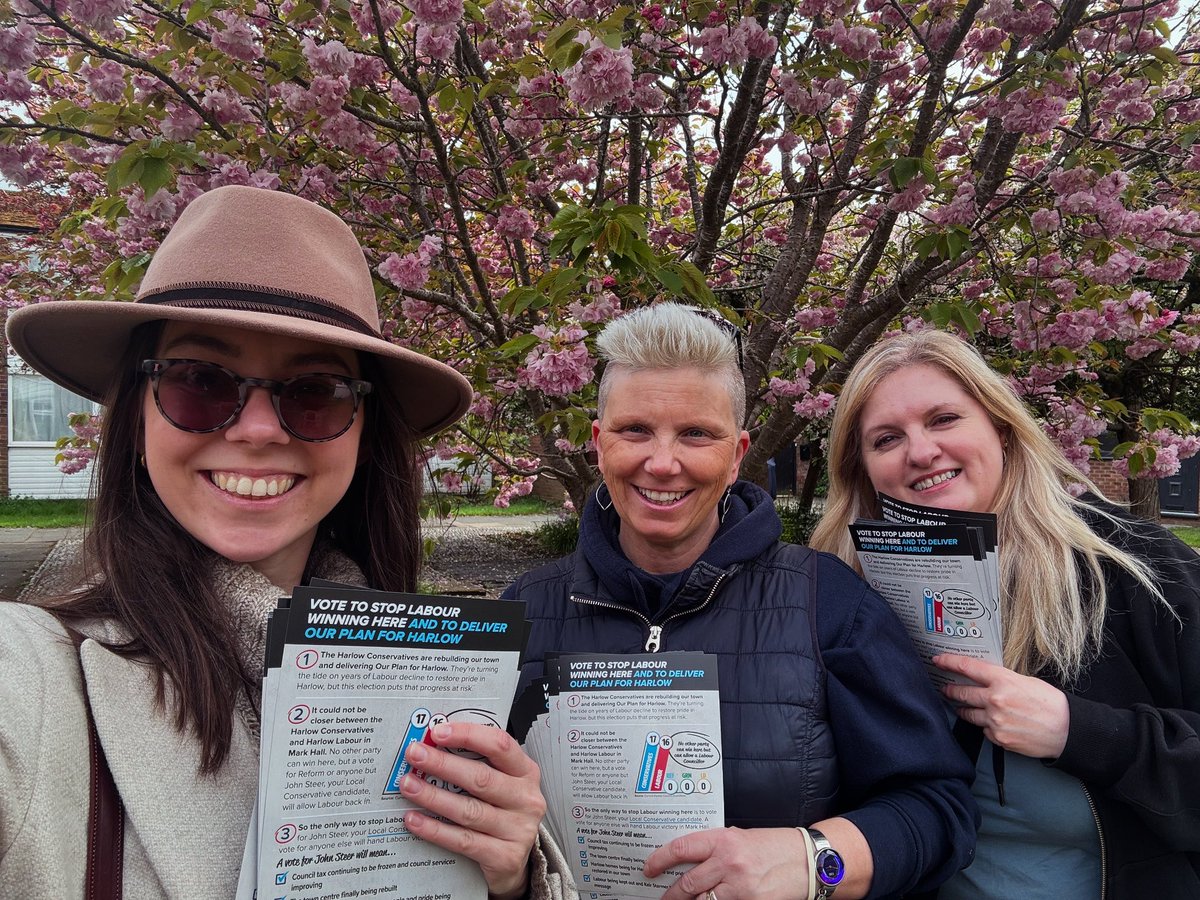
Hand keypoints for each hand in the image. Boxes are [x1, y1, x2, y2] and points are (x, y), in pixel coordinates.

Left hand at [400, 721, 545, 899]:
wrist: (514, 861)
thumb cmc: (502, 811)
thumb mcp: (501, 782)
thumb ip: (477, 763)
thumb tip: (434, 744)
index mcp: (526, 772)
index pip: (499, 745)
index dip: (468, 735)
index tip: (438, 732)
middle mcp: (526, 799)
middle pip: (481, 778)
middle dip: (442, 764)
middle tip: (415, 755)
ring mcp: (518, 829)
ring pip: (468, 810)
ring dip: (433, 796)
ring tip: (408, 786)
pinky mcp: (505, 857)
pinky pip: (464, 840)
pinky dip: (435, 830)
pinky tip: (414, 820)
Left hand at [643, 826, 807, 899]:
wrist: (809, 861)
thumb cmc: (775, 847)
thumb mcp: (742, 837)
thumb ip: (717, 848)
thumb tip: (690, 858)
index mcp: (724, 840)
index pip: (682, 848)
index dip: (660, 859)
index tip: (649, 867)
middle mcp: (729, 862)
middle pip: (688, 883)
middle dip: (671, 894)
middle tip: (662, 897)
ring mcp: (740, 887)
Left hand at [934, 653, 1069, 758]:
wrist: (1067, 730)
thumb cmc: (1050, 703)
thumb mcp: (1026, 681)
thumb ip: (1002, 680)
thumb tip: (985, 678)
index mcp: (1003, 680)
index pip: (967, 667)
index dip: (949, 662)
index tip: (938, 660)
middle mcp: (995, 700)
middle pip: (962, 692)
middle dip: (950, 689)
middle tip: (945, 688)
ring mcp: (995, 721)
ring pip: (968, 713)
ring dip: (962, 709)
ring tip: (960, 706)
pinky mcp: (998, 738)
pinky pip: (983, 730)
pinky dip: (985, 726)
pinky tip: (992, 723)